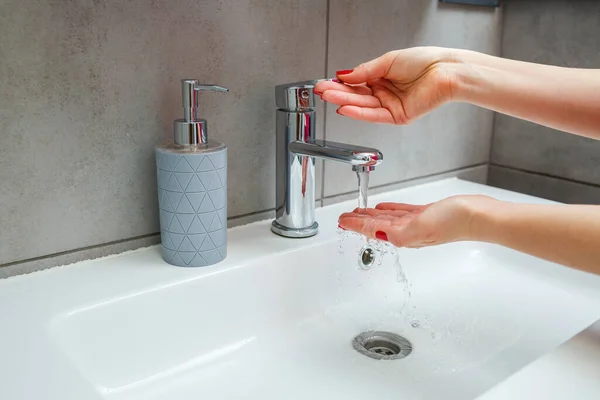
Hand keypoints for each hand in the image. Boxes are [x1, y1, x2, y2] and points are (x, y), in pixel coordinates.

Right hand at [314, 47, 459, 123]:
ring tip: (328, 97)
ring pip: (363, 105)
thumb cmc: (426, 62)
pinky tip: (345, 109)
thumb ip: (365, 71)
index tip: (325, 83)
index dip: (340, 84)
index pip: (356, 83)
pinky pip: (374, 116)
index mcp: (383, 78)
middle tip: (321, 91)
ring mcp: (390, 105)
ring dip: (344, 102)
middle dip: (338, 93)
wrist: (446, 71)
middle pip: (357, 95)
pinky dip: (359, 113)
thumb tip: (344, 75)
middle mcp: (385, 93)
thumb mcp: (388, 61)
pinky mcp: (397, 116)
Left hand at [338, 195, 495, 247]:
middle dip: (358, 221)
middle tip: (344, 217)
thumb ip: (398, 233)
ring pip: (386, 218)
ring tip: (358, 212)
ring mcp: (417, 223)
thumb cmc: (455, 223)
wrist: (479, 216)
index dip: (354, 225)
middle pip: (375, 225)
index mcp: (403, 236)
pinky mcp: (426, 214)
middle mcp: (407, 231)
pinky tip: (383, 207)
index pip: (371, 229)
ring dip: (371, 215)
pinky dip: (390, 209)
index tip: (340, 221)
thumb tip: (377, 235)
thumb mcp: (420, 228)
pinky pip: (402, 211)